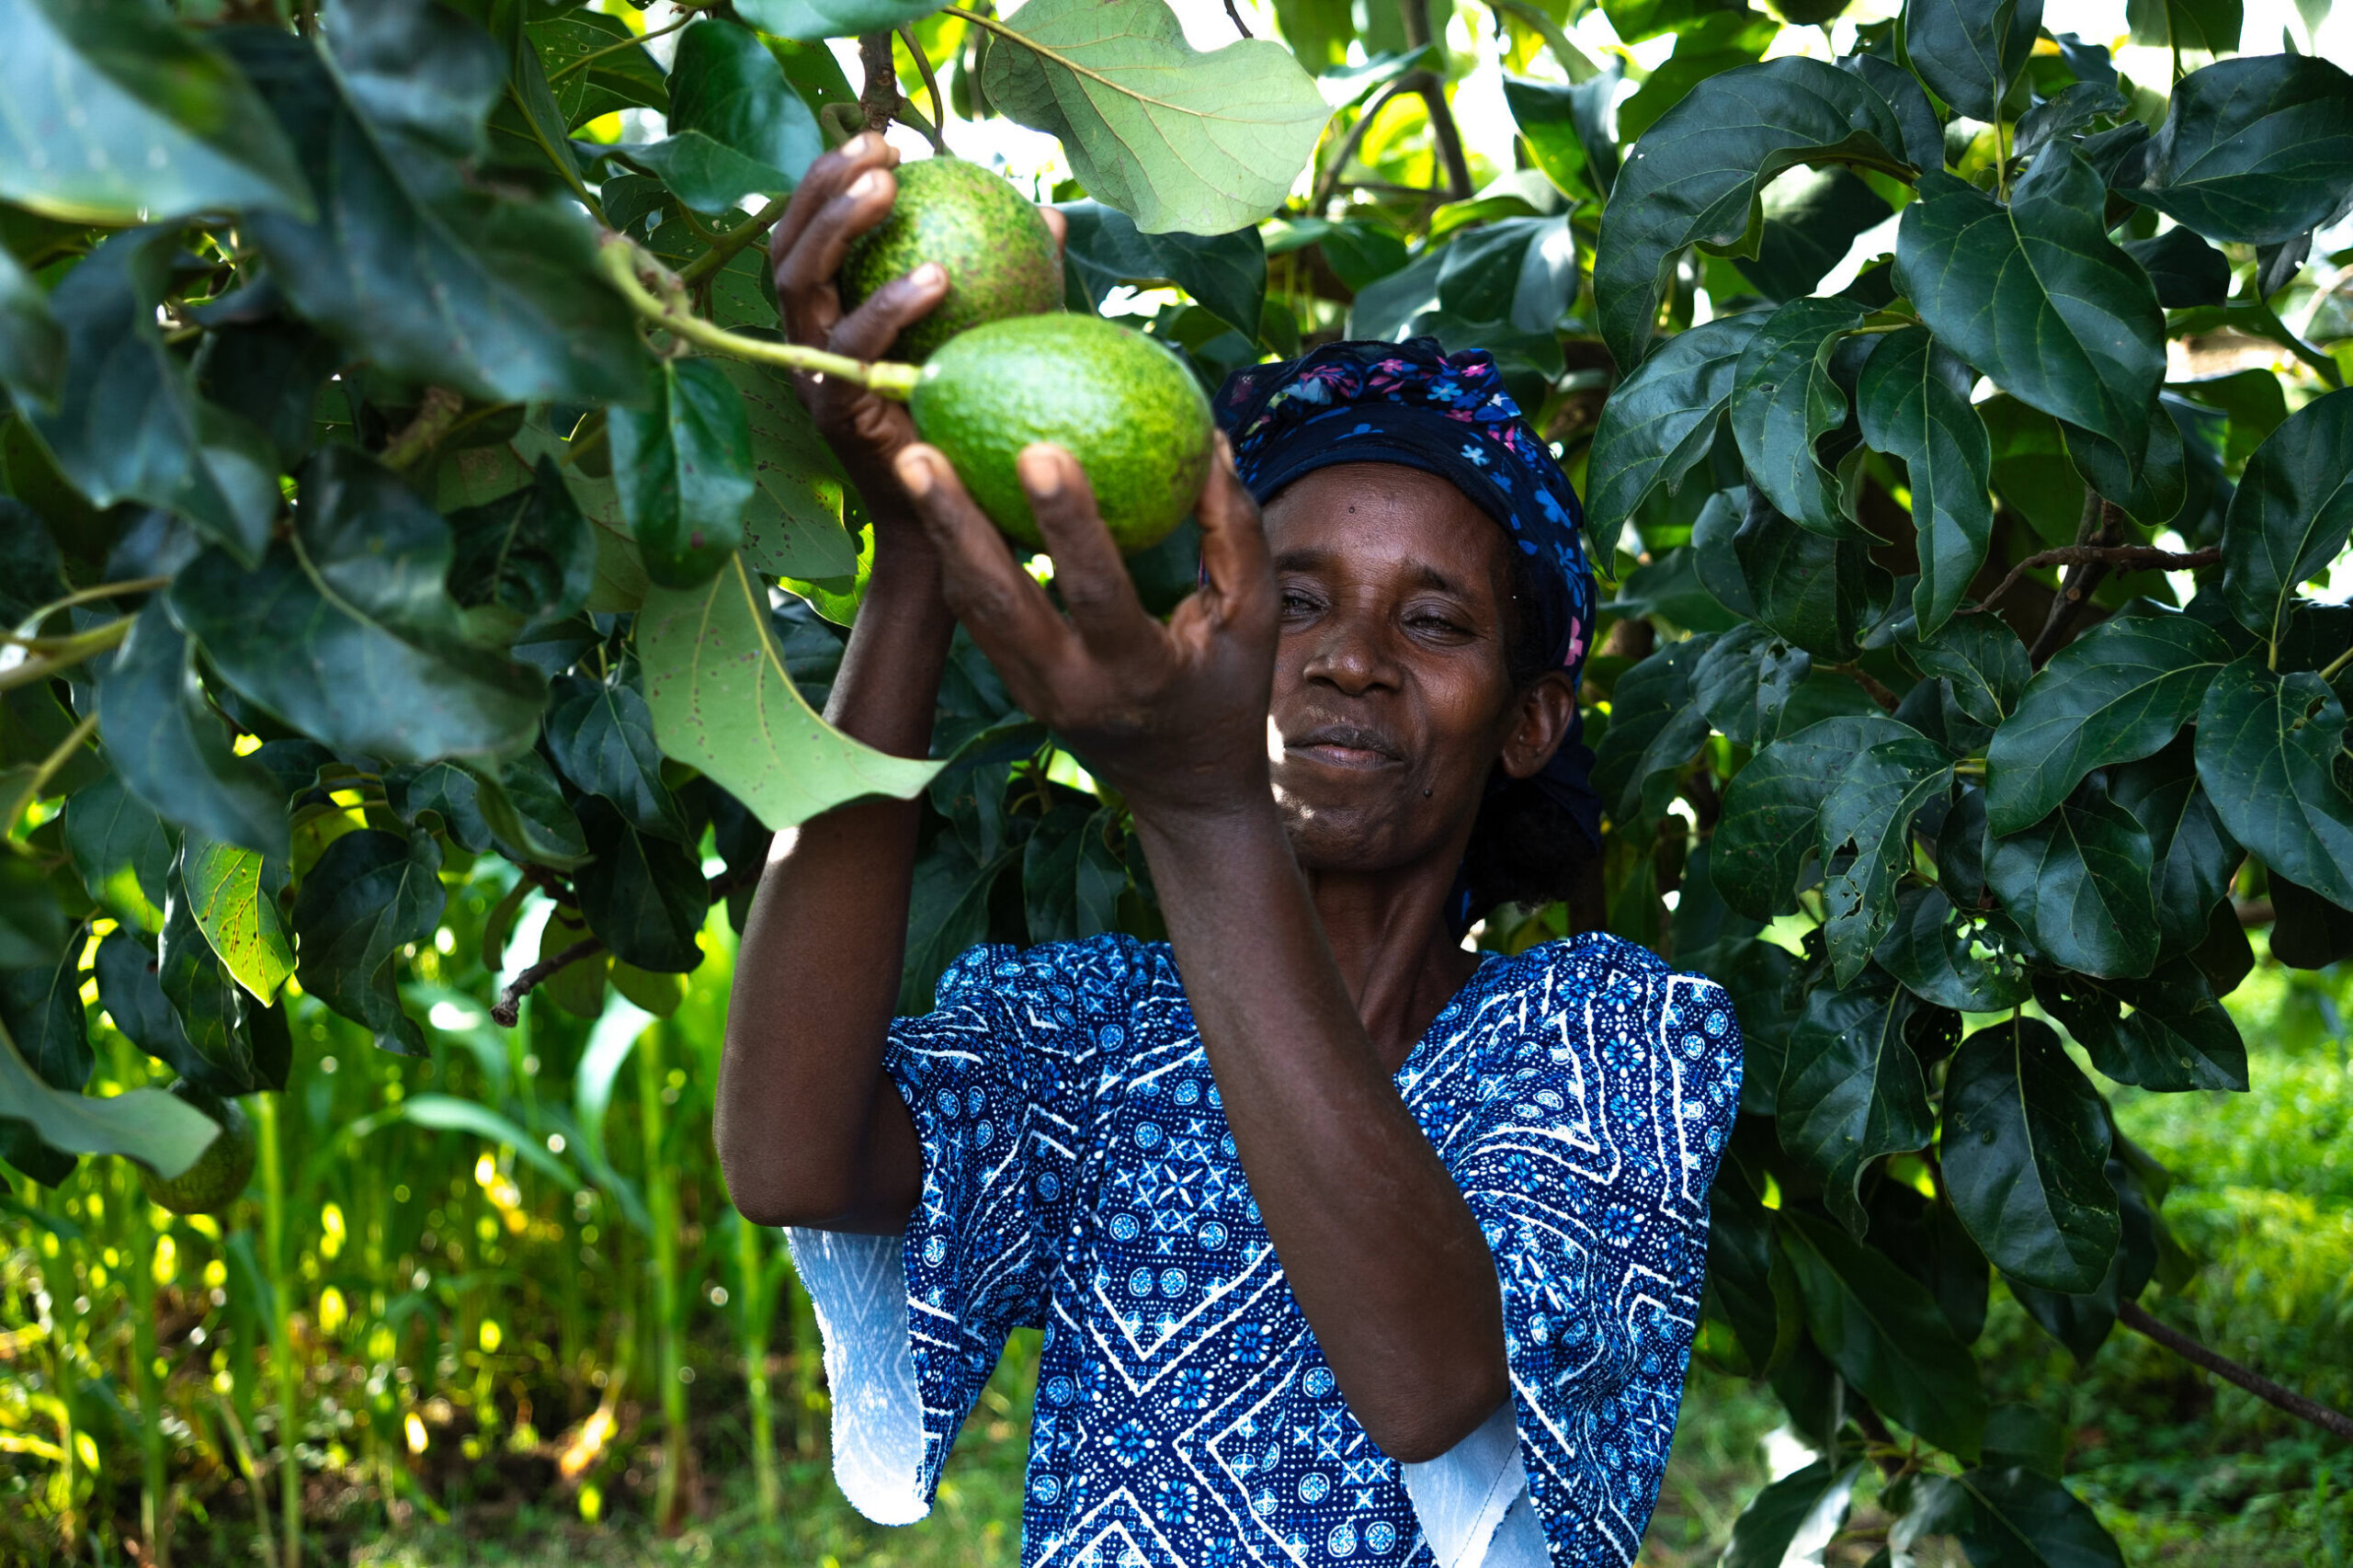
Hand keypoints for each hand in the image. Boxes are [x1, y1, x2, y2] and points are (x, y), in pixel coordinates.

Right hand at [768, 135, 1066, 527]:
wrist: (962, 530)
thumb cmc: (979, 433)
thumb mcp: (997, 342)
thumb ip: (1013, 281)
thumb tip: (1052, 217)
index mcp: (832, 318)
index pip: (810, 234)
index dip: (831, 180)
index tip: (885, 141)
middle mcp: (807, 343)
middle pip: (784, 245)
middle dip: (820, 186)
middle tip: (877, 150)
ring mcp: (812, 377)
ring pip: (796, 284)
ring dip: (837, 227)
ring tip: (887, 189)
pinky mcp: (835, 414)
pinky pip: (852, 348)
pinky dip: (890, 305)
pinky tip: (940, 276)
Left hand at [893, 436, 1278, 820]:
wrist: (1185, 787)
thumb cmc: (1227, 690)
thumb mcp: (1253, 619)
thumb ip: (1236, 533)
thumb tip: (1211, 438)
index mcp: (1137, 675)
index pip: (1095, 592)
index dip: (1068, 522)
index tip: (1039, 448)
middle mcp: (1070, 688)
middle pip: (998, 600)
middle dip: (954, 523)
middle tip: (918, 452)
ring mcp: (1032, 691)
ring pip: (972, 607)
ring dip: (939, 533)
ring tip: (913, 458)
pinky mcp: (1013, 684)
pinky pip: (977, 613)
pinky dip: (955, 554)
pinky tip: (941, 496)